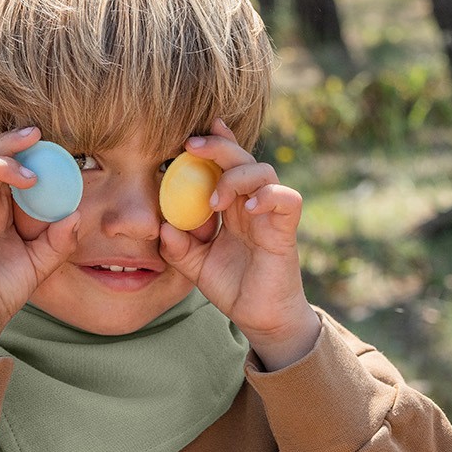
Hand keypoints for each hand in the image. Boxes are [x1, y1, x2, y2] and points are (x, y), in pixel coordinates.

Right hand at [0, 126, 79, 355]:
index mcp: (2, 209)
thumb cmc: (3, 291)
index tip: (50, 141)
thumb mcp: (40, 264)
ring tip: (25, 175)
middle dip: (12, 143)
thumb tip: (77, 215)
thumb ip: (58, 242)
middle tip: (35, 135)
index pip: (12, 169)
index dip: (27, 152)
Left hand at [158, 118, 319, 367]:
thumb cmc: (232, 286)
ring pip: (265, 172)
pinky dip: (268, 197)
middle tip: (192, 147)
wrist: (259, 317)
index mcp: (231, 207)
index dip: (215, 143)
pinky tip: (247, 209)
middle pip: (242, 159)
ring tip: (215, 200)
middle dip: (219, 147)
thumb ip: (178, 246)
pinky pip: (287, 200)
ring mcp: (270, 216)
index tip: (190, 134)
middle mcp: (251, 205)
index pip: (226, 165)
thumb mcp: (194, 266)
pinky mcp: (285, 232)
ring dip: (236, 177)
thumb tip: (164, 225)